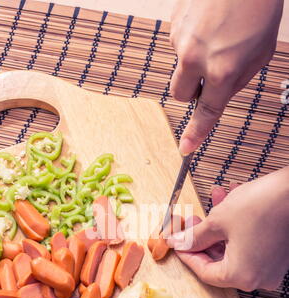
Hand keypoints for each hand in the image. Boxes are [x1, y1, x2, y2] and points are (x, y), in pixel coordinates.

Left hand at [167, 168, 288, 290]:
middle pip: (219, 261)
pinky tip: (231, 201)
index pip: (205, 272)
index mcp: (241, 276)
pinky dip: (237, 227)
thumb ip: (194, 236)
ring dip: (220, 226)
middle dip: (203, 237)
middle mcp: (258, 278)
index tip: (178, 242)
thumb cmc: (262, 205)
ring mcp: (271, 268)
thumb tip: (179, 242)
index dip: (188, 255)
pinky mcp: (278, 255)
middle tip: (191, 220)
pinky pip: (250, 244)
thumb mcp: (218, 221)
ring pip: (234, 249)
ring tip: (213, 201)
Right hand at [170, 0, 282, 154]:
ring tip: (217, 34)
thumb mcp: (261, 54)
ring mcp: (181, 40)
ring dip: (194, 61)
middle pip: (180, 94)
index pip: (205, 113)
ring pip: (180, 66)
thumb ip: (237, 81)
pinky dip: (192, 40)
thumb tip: (218, 95)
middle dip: (192, 90)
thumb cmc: (258, 8)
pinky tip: (208, 23)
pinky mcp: (174, 23)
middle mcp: (195, 58)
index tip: (186, 148)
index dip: (195, 133)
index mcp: (222, 70)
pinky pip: (179, 43)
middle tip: (209, 74)